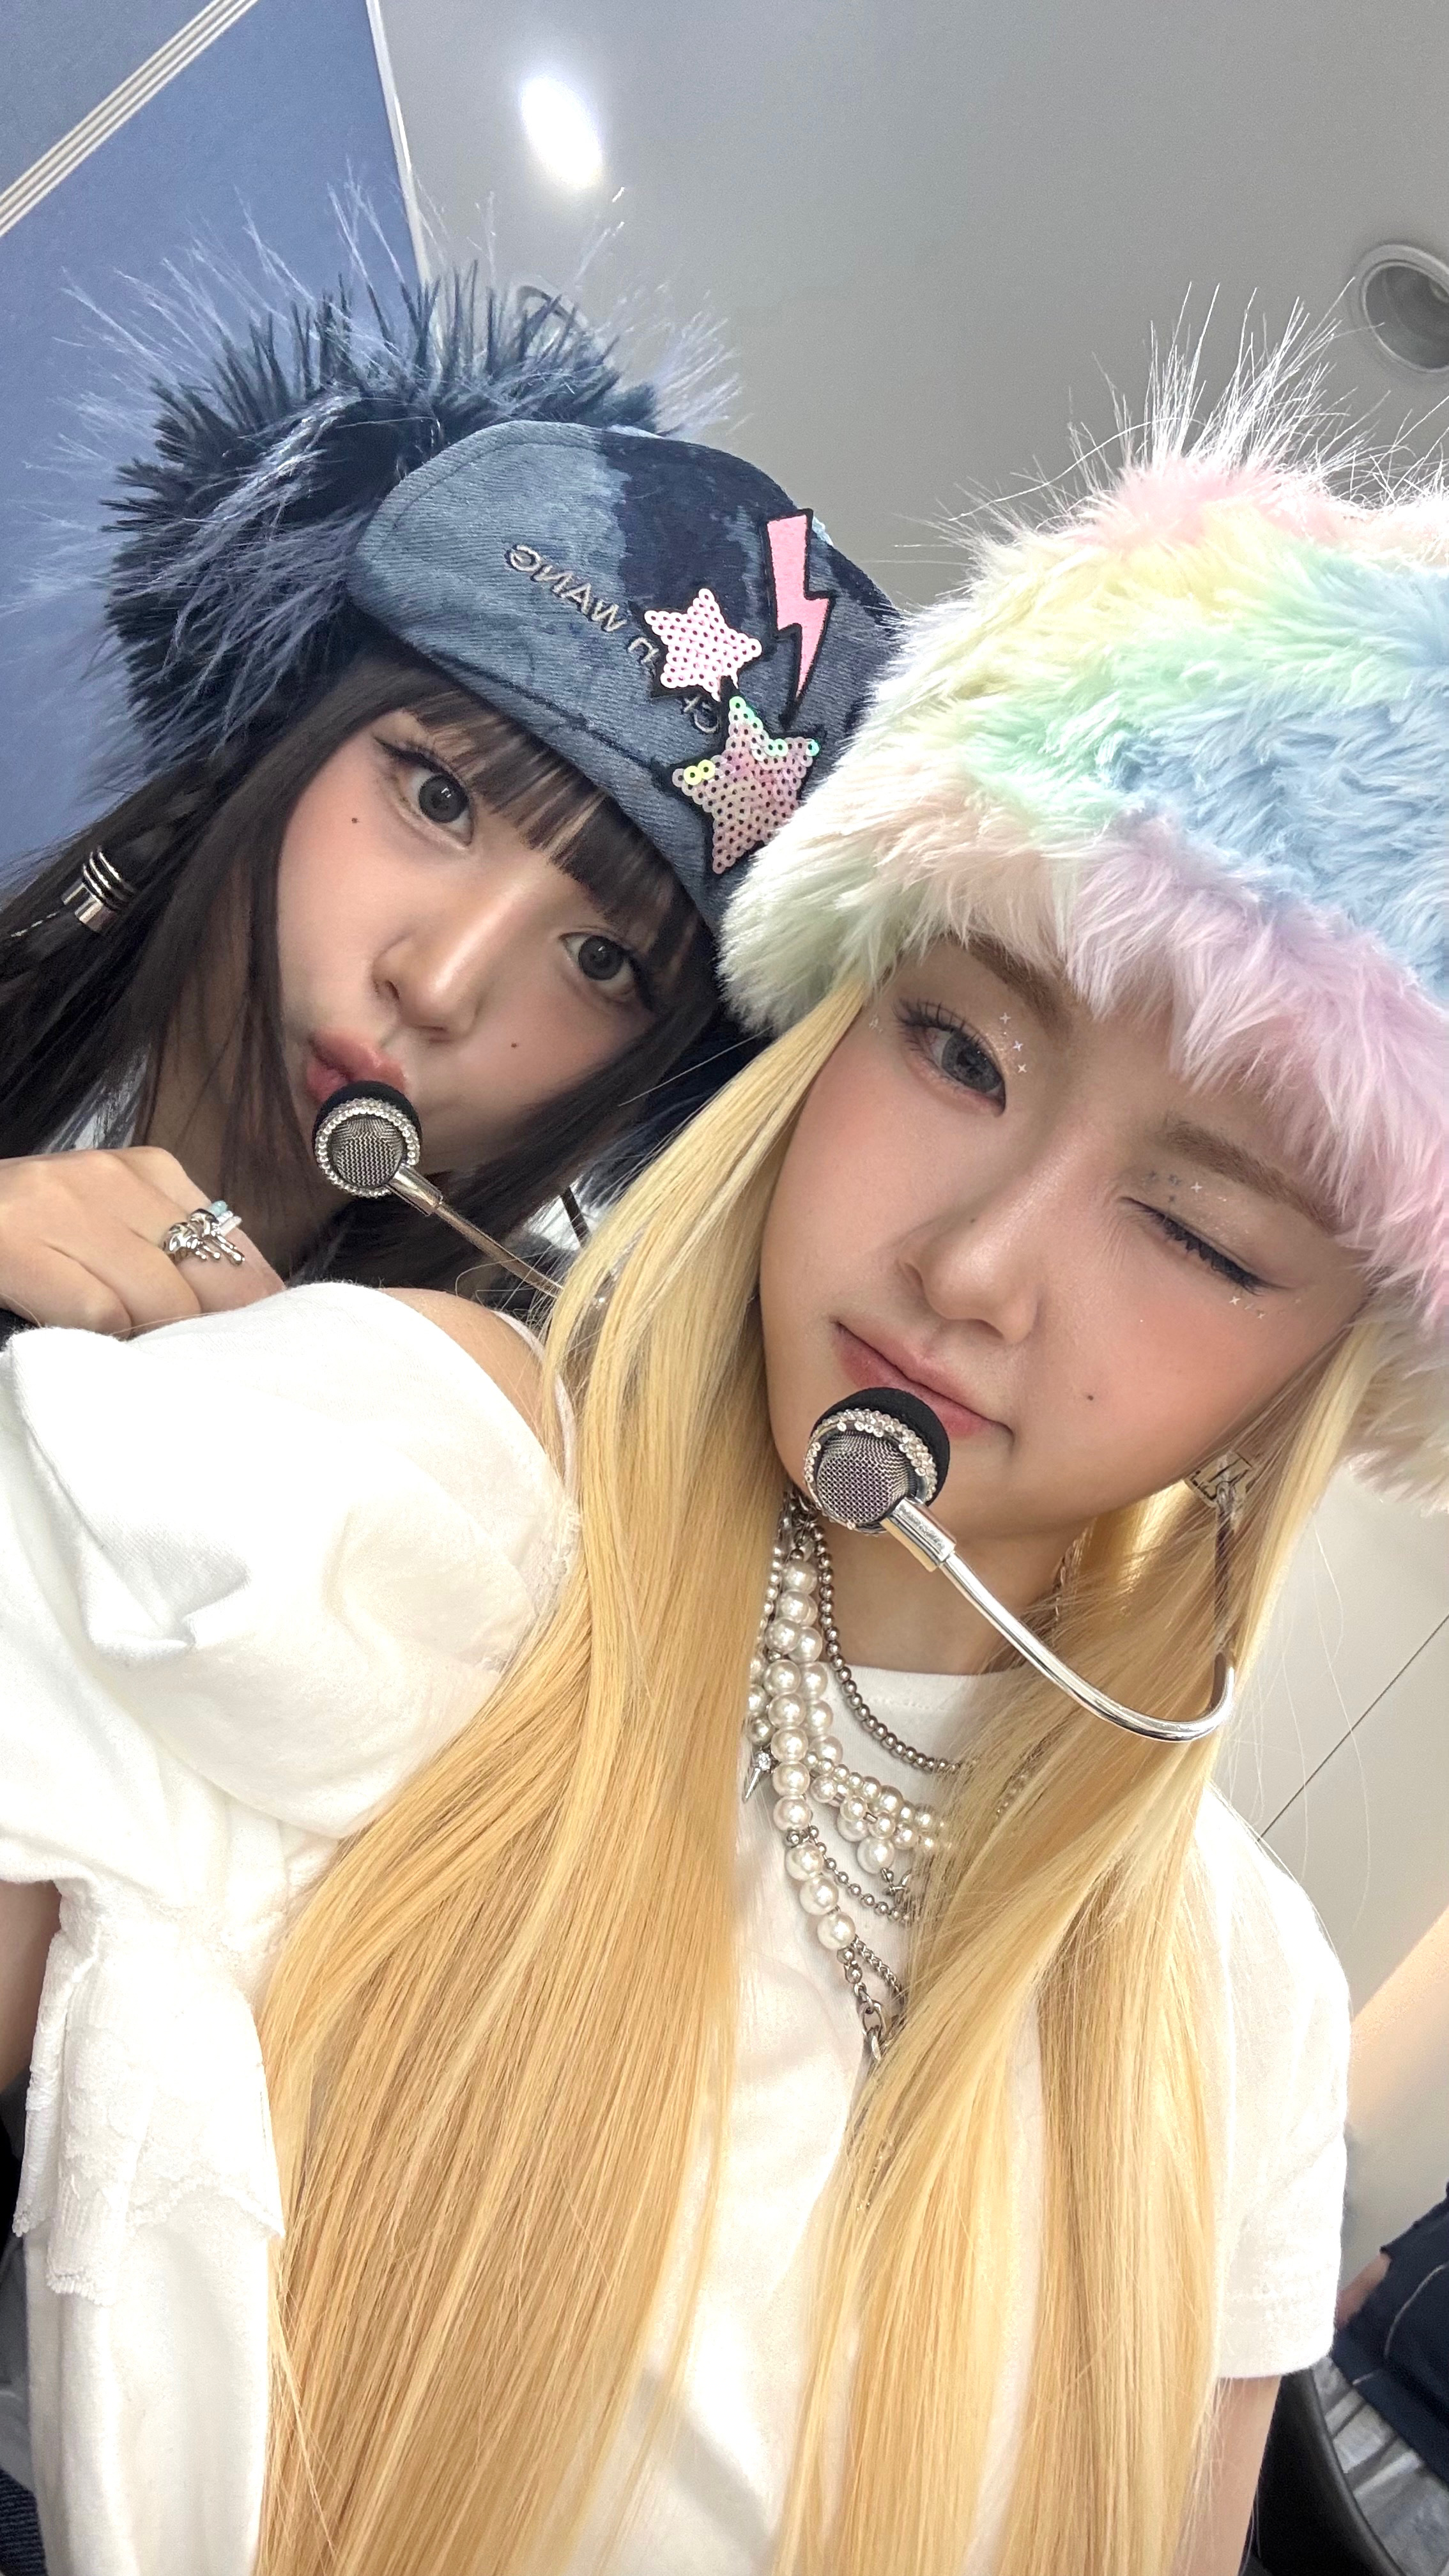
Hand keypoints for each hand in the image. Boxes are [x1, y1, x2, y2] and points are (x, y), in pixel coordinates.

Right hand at [0, 1148, 283, 1336]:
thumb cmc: (31, 1231)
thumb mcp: (111, 1222)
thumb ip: (172, 1250)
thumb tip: (250, 1308)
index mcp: (150, 1170)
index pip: (235, 1246)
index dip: (257, 1303)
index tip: (264, 1346)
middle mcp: (112, 1177)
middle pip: (209, 1277)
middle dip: (217, 1332)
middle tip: (214, 1370)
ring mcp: (62, 1203)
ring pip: (159, 1298)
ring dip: (159, 1342)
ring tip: (152, 1364)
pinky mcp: (17, 1240)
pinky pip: (98, 1314)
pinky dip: (108, 1344)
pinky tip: (98, 1353)